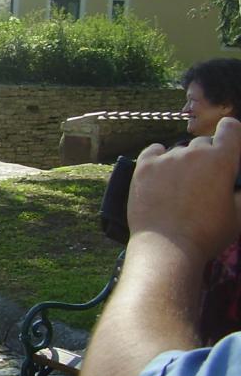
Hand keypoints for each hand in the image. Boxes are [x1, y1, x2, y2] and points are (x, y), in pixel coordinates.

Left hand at [128, 116, 240, 263]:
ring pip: (178, 151)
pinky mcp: (143, 166)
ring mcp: (166, 158)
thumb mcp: (239, 214)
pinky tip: (161, 172)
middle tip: (202, 181)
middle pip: (202, 144)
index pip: (230, 128)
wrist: (167, 247)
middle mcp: (193, 153)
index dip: (230, 132)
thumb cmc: (208, 233)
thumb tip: (236, 185)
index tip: (227, 141)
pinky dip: (158, 157)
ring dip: (182, 162)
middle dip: (206, 157)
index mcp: (222, 160)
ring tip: (179, 186)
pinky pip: (154, 150)